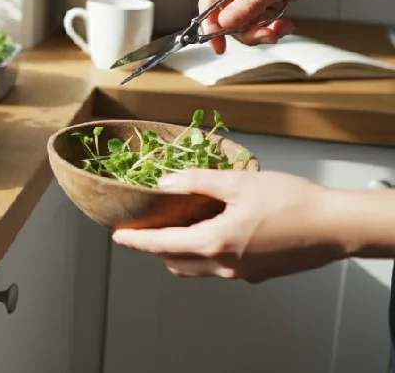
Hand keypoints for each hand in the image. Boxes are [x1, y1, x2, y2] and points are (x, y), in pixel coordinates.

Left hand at [110, 169, 345, 282]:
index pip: (161, 245)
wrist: (336, 226)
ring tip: (176, 228)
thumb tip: (166, 182)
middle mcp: (224, 265)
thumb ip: (198, 182)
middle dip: (155, 247)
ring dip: (179, 253)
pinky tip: (214, 231)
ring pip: (197, 268)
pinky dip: (206, 254)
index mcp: (214, 242)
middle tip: (146, 227)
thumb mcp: (239, 182)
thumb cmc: (293, 202)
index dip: (136, 241)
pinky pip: (220, 268)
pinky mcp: (259, 273)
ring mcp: (242, 273)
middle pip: (175, 262)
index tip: (118, 237)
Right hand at [198, 0, 379, 53]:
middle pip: (227, 15)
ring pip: (244, 21)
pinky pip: (260, 19)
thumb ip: (249, 4)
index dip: (211, 25)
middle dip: (246, 30)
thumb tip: (223, 23)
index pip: (210, 0)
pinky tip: (287, 24)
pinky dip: (272, 26)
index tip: (219, 46)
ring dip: (262, 30)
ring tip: (281, 29)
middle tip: (266, 36)